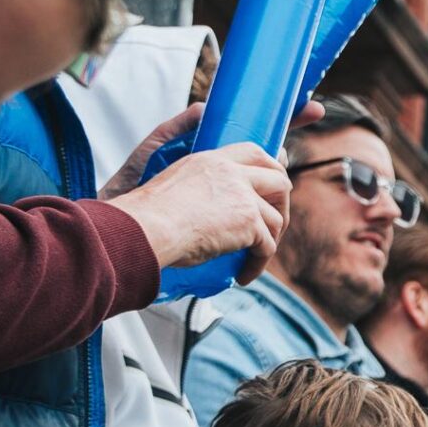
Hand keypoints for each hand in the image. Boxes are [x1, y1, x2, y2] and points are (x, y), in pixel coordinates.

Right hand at [107, 139, 290, 280]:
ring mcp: (243, 196)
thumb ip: (199, 187)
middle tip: (273, 226)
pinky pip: (267, 246)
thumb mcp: (176, 184)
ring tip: (255, 256)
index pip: (254, 152)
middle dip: (282, 204)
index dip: (271, 169)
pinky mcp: (249, 221)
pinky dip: (258, 264)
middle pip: (279, 180)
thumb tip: (208, 209)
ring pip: (276, 218)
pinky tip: (244, 274)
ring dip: (271, 240)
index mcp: (212, 160)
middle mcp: (231, 173)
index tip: (272, 188)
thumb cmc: (149, 215)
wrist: (146, 228)